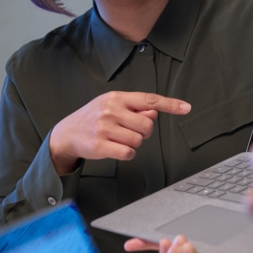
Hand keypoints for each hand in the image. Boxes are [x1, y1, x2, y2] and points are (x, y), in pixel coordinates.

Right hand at [48, 91, 190, 174]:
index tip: (186, 108)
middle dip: (144, 132)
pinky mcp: (100, 145)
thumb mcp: (112, 106)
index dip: (170, 104)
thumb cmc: (93, 119)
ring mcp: (104, 127)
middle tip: (130, 132)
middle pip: (147, 125)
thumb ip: (133, 109)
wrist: (66, 133)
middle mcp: (111, 110)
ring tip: (119, 139)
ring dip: (133, 144)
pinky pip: (128, 153)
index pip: (149, 100)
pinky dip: (127, 154)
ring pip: (138, 140)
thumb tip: (153, 113)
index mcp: (116, 98)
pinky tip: (117, 149)